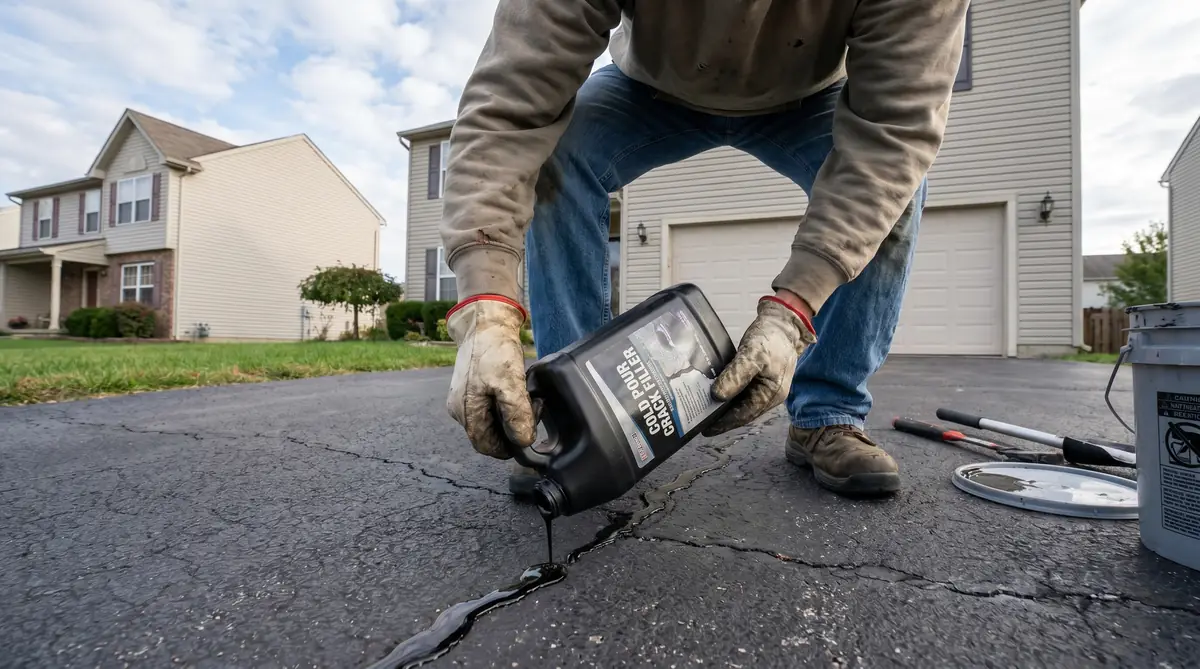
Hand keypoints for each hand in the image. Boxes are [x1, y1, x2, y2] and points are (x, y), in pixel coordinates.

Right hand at [445, 296, 536, 457]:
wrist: (485, 321)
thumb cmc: (494, 349)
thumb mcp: (510, 383)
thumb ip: (517, 415)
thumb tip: (523, 441)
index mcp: (465, 411)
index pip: (486, 446)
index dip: (509, 446)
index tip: (528, 434)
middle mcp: (459, 409)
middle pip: (488, 435)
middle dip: (511, 430)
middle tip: (531, 412)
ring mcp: (464, 398)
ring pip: (490, 421)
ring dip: (510, 416)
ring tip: (525, 400)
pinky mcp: (471, 388)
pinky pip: (489, 407)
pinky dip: (505, 405)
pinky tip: (516, 391)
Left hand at [702, 295, 816, 435]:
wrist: (783, 322)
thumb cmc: (770, 338)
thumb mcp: (752, 354)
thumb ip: (736, 376)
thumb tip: (717, 396)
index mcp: (772, 394)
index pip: (744, 415)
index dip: (724, 423)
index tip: (705, 429)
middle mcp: (769, 396)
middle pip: (742, 413)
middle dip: (722, 418)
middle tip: (698, 422)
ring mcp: (765, 388)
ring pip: (742, 404)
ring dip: (724, 408)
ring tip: (702, 411)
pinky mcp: (759, 379)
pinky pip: (742, 393)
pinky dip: (728, 395)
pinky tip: (714, 394)